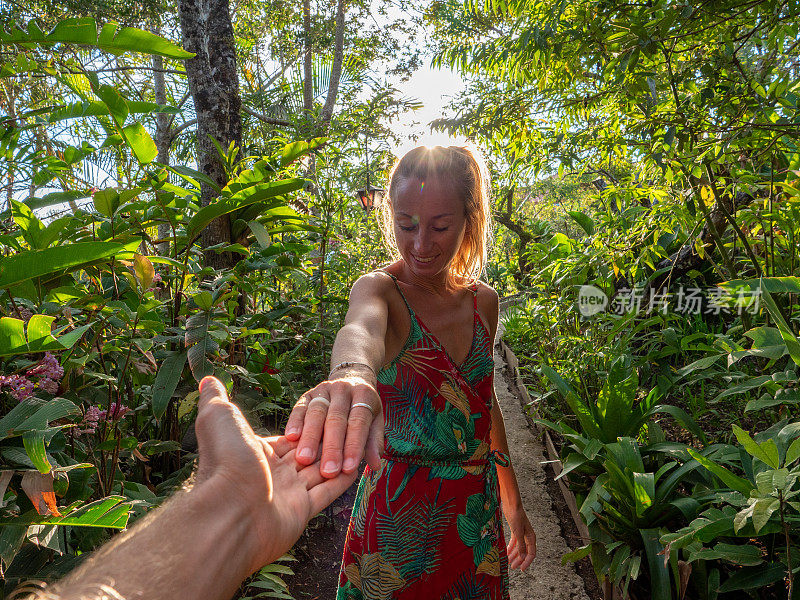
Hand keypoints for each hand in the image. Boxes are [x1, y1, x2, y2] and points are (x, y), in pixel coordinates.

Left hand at [195, 376, 357, 571]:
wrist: (231, 508)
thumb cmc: (225, 459)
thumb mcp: (218, 417)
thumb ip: (216, 397)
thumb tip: (207, 379)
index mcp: (257, 452)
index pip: (289, 436)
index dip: (307, 426)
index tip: (327, 413)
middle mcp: (272, 473)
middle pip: (307, 453)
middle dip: (327, 441)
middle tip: (347, 426)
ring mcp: (287, 493)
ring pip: (320, 472)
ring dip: (338, 458)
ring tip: (357, 443)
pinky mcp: (302, 511)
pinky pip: (328, 492)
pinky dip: (343, 480)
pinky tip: (357, 466)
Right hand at [284, 375, 382, 477]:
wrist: (350, 379)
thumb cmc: (363, 408)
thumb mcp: (375, 421)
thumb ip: (373, 442)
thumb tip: (375, 465)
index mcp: (364, 395)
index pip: (359, 422)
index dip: (354, 445)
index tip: (349, 469)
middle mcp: (344, 390)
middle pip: (336, 419)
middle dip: (332, 447)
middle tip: (328, 471)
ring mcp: (324, 390)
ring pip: (316, 413)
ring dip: (310, 437)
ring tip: (304, 459)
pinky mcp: (308, 393)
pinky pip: (299, 407)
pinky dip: (294, 422)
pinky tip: (290, 438)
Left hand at [505, 507, 535, 570]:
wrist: (511, 504)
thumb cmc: (516, 516)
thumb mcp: (518, 532)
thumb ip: (521, 545)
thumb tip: (523, 557)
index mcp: (531, 537)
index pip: (531, 553)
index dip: (527, 562)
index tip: (521, 569)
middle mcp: (527, 536)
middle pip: (524, 552)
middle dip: (519, 560)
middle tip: (512, 567)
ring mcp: (521, 534)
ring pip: (519, 548)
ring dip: (514, 555)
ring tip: (508, 561)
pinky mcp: (515, 531)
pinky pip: (514, 542)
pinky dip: (510, 548)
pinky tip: (506, 552)